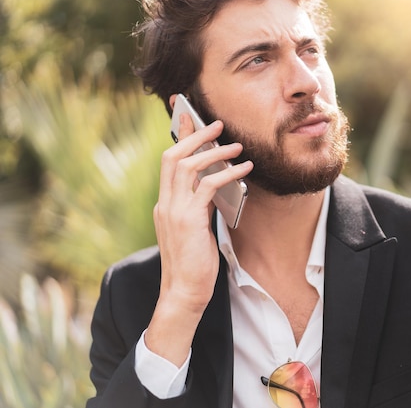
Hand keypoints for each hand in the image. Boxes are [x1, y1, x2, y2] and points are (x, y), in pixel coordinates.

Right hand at [146, 113, 252, 365]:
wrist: (184, 292)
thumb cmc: (193, 263)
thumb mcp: (193, 229)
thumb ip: (198, 207)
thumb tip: (213, 188)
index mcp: (165, 204)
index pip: (169, 162)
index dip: (179, 138)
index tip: (189, 117)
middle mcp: (165, 203)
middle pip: (173, 156)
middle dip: (195, 135)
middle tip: (217, 124)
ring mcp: (174, 211)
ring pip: (187, 166)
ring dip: (214, 152)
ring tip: (236, 146)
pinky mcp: (189, 220)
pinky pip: (208, 186)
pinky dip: (227, 174)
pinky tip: (244, 169)